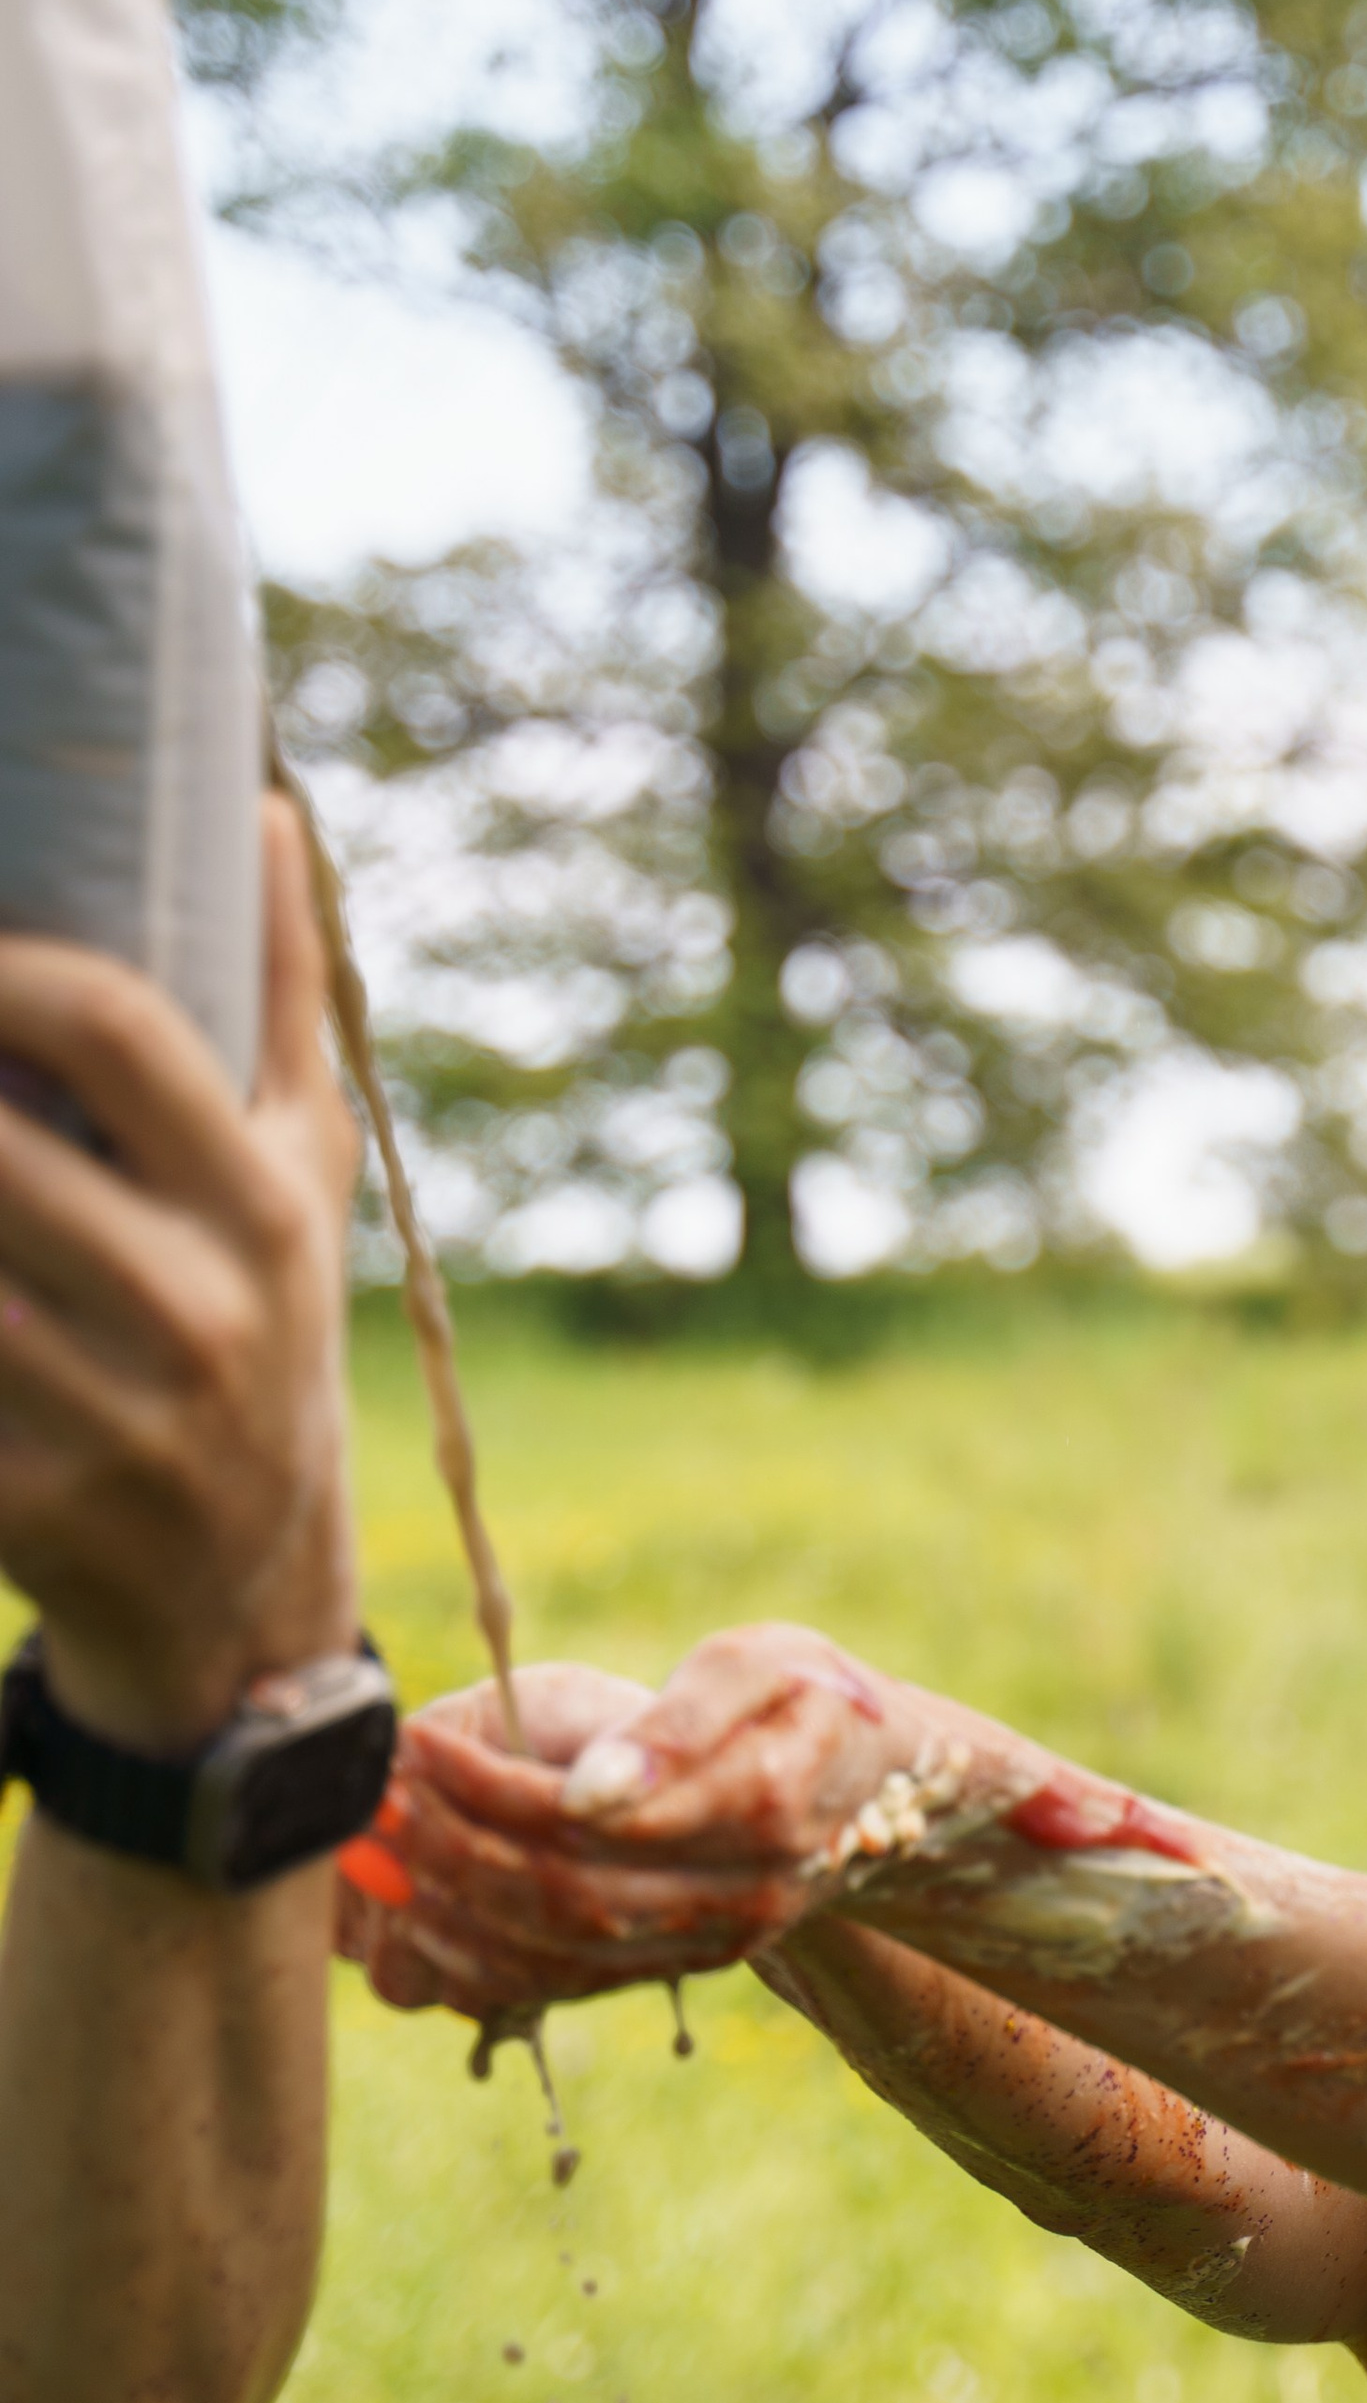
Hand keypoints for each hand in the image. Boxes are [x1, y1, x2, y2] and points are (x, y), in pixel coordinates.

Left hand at [0, 802, 359, 1751]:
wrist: (238, 1598)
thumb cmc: (261, 1329)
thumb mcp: (302, 1177)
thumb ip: (279, 997)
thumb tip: (268, 804)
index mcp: (265, 1212)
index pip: (120, 1027)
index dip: (5, 965)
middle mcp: (202, 1315)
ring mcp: (112, 1424)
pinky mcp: (25, 1511)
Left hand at [336, 1628, 915, 2016]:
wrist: (883, 1785)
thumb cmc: (809, 1697)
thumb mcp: (763, 1666)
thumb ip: (677, 1721)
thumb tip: (587, 1787)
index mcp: (755, 1807)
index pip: (590, 1815)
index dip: (488, 1787)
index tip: (414, 1741)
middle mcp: (738, 1895)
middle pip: (562, 1897)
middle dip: (450, 1854)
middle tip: (373, 1803)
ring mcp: (711, 1942)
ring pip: (556, 1954)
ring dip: (450, 1913)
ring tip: (376, 1854)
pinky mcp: (682, 1965)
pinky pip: (567, 1983)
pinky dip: (481, 1955)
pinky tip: (422, 1908)